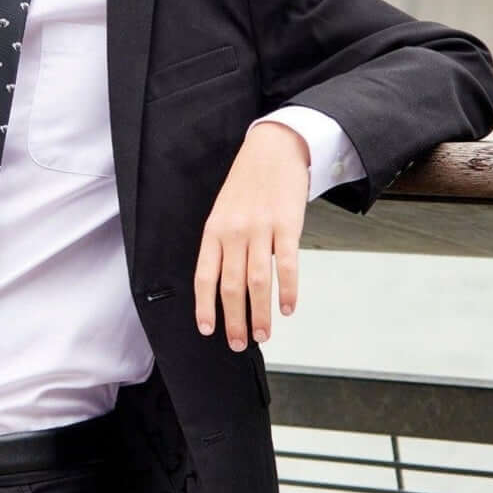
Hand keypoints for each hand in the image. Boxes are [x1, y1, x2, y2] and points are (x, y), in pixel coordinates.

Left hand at [193, 122, 309, 348]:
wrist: (273, 149)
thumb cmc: (248, 183)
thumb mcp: (224, 211)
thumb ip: (224, 244)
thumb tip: (229, 283)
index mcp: (214, 230)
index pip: (204, 276)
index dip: (205, 307)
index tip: (208, 330)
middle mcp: (234, 232)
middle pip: (231, 286)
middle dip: (234, 320)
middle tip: (238, 344)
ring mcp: (260, 229)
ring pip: (258, 281)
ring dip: (259, 313)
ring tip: (262, 334)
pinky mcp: (286, 225)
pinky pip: (287, 265)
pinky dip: (288, 290)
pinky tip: (287, 308)